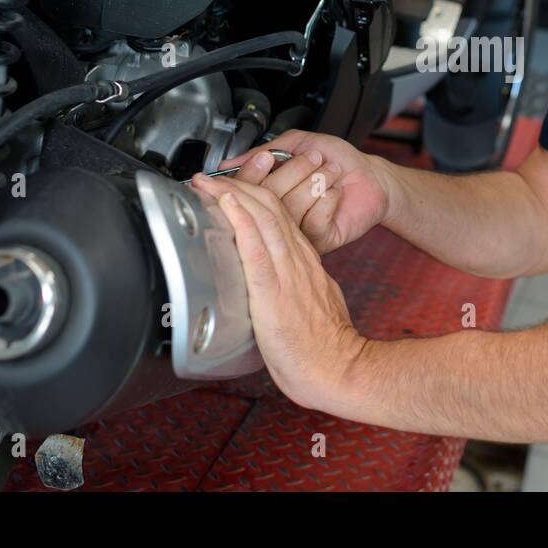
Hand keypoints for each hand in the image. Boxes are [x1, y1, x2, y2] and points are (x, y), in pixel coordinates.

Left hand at [211, 182, 363, 410]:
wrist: (338, 370)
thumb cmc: (322, 349)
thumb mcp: (312, 305)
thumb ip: (295, 289)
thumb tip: (273, 287)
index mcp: (304, 264)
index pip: (278, 217)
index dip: (251, 197)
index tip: (228, 189)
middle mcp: (298, 261)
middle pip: (269, 208)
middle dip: (237, 186)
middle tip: (209, 177)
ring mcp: (288, 273)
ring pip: (262, 219)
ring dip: (232, 194)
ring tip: (208, 181)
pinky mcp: (275, 292)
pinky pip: (257, 248)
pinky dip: (241, 221)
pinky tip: (227, 204)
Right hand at [213, 130, 392, 253]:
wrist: (370, 176)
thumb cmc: (337, 159)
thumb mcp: (298, 144)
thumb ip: (264, 151)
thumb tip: (227, 164)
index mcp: (268, 192)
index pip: (243, 189)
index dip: (252, 173)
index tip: (268, 159)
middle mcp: (278, 213)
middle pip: (267, 197)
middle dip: (295, 170)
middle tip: (315, 158)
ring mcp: (297, 230)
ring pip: (291, 208)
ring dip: (316, 182)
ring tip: (330, 174)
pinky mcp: (318, 241)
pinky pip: (314, 221)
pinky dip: (329, 199)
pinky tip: (335, 194)